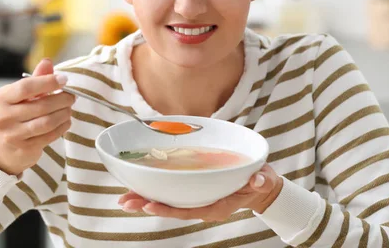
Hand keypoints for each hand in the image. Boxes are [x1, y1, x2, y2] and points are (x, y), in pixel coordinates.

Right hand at [0, 58, 74, 175]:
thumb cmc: (17, 112)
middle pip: (40, 105)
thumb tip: (47, 62)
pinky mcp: (24, 147)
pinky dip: (62, 127)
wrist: (5, 145)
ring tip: (69, 108)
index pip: (26, 87)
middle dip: (62, 99)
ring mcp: (13, 134)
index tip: (64, 79)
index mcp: (2, 97)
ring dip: (64, 113)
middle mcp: (3, 116)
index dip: (48, 82)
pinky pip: (50, 136)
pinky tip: (66, 121)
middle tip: (72, 96)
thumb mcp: (23, 94)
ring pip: (47, 122)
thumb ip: (37, 78)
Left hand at [118, 164, 282, 221]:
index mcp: (218, 205)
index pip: (189, 210)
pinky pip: (173, 193)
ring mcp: (198, 199)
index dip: (168, 209)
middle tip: (124, 201)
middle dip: (147, 204)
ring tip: (124, 197)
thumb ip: (262, 180)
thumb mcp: (264, 179)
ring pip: (169, 201)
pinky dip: (156, 189)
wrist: (261, 186)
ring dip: (146, 198)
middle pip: (172, 207)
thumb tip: (260, 179)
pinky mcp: (195, 191)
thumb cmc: (261, 181)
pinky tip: (141, 186)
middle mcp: (204, 205)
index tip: (148, 204)